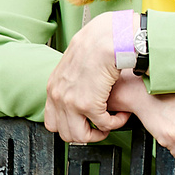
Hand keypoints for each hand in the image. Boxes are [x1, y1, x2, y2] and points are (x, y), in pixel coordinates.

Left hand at [45, 13, 132, 144]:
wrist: (107, 38)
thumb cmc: (96, 44)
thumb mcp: (74, 63)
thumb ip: (72, 79)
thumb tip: (81, 87)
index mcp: (54, 87)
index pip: (52, 121)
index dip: (70, 125)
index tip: (84, 122)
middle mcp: (58, 97)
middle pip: (65, 133)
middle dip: (86, 134)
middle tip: (100, 127)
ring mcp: (71, 102)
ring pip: (81, 136)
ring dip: (99, 133)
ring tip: (111, 122)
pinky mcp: (89, 105)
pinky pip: (103, 125)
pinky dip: (115, 123)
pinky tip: (122, 114)